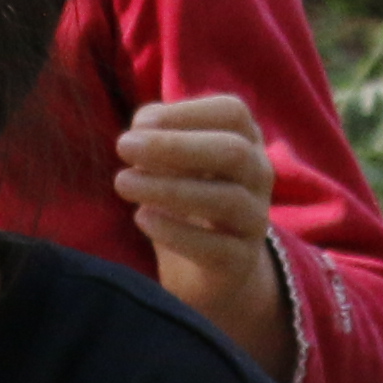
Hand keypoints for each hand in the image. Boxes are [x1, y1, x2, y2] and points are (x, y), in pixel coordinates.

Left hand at [115, 96, 295, 378]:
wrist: (207, 269)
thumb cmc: (183, 197)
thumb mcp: (169, 162)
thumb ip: (156, 137)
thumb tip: (141, 132)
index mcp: (245, 141)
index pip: (232, 112)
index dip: (186, 113)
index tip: (140, 123)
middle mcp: (259, 176)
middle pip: (234, 152)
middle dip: (175, 146)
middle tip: (122, 146)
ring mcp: (255, 220)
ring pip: (228, 199)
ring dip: (169, 188)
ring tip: (123, 182)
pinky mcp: (241, 262)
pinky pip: (217, 247)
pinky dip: (175, 231)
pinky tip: (142, 218)